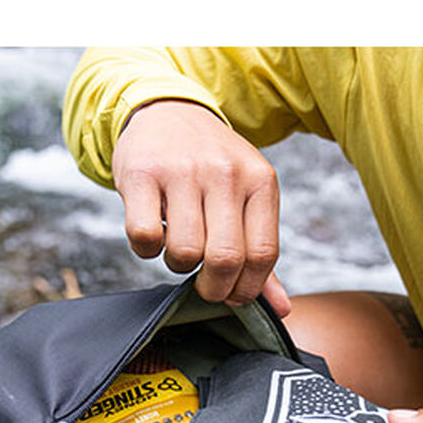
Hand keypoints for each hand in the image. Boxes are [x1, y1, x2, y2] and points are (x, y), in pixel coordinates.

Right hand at [112, 100, 289, 315]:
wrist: (167, 111)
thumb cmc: (210, 166)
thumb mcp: (245, 197)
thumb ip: (260, 254)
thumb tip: (280, 311)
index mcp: (260, 180)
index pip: (263, 254)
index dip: (247, 288)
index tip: (232, 295)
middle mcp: (225, 173)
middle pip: (225, 258)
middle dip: (213, 288)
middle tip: (204, 285)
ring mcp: (182, 171)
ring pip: (184, 252)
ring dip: (178, 265)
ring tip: (178, 248)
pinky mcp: (142, 173)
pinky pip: (145, 236)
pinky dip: (146, 250)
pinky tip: (153, 234)